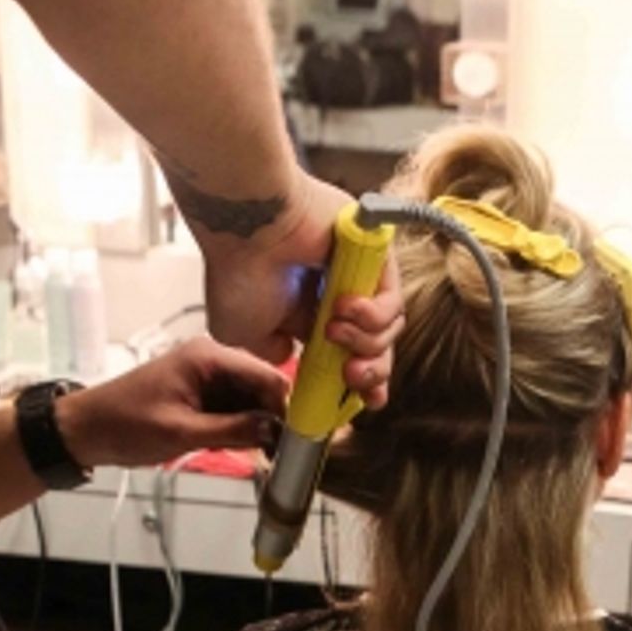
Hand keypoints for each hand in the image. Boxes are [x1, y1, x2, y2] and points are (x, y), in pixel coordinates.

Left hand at [56, 338, 287, 469]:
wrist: (86, 430)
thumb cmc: (127, 426)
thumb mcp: (183, 432)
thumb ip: (233, 430)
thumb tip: (276, 431)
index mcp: (208, 356)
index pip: (267, 375)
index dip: (286, 405)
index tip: (299, 437)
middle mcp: (212, 357)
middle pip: (262, 385)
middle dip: (274, 417)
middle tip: (281, 452)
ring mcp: (207, 374)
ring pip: (251, 398)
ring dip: (258, 424)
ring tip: (264, 454)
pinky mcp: (201, 391)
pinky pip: (234, 405)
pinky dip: (241, 425)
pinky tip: (244, 447)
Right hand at [201, 169, 403, 409]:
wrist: (249, 227)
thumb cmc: (239, 270)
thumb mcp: (243, 334)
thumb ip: (272, 353)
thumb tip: (292, 355)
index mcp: (309, 316)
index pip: (350, 357)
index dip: (361, 384)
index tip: (361, 403)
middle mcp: (337, 297)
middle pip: (378, 350)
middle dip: (370, 373)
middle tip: (351, 374)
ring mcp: (359, 278)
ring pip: (389, 330)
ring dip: (364, 342)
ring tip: (332, 328)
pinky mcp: (377, 257)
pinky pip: (393, 301)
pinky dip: (373, 315)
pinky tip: (345, 307)